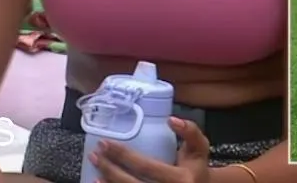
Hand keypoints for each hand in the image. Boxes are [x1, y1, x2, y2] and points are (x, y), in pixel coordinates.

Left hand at [90, 117, 210, 182]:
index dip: (123, 156)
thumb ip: (190, 131)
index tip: (106, 143)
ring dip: (108, 182)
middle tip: (96, 155)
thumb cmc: (197, 168)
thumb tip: (171, 120)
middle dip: (110, 169)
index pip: (146, 167)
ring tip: (96, 169)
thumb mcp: (200, 148)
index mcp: (181, 180)